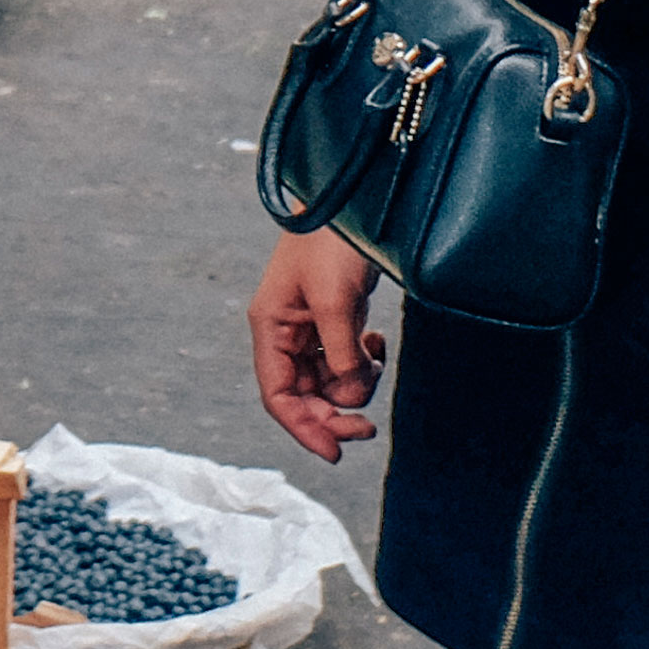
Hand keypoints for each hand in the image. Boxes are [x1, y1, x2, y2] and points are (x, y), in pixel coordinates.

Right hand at [250, 229, 386, 463]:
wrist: (354, 196)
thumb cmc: (332, 241)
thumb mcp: (336, 301)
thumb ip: (341, 355)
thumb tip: (351, 393)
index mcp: (271, 326)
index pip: (278, 396)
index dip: (303, 428)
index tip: (335, 452)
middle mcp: (286, 330)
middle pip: (304, 394)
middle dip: (334, 412)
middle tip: (367, 428)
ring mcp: (312, 324)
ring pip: (329, 379)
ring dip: (355, 382)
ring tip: (375, 356)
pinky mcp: (336, 316)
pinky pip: (346, 358)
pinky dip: (364, 359)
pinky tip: (377, 340)